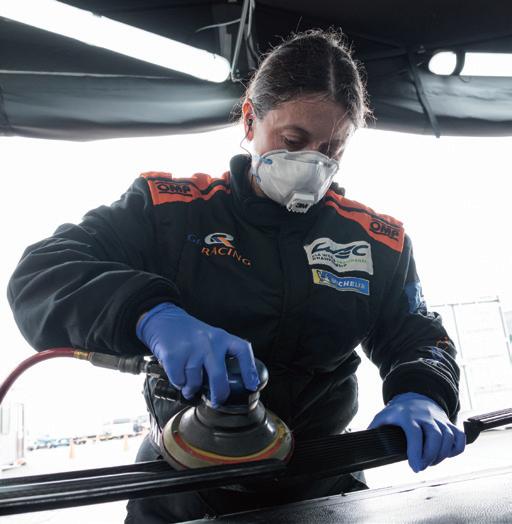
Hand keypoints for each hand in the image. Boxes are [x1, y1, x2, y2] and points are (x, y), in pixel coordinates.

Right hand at [136, 302, 258, 406]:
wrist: (164, 320)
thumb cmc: (190, 334)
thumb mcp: (211, 337)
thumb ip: (221, 354)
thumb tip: (228, 385)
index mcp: (222, 337)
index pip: (242, 351)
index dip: (249, 370)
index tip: (252, 386)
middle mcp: (209, 342)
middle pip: (219, 376)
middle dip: (219, 394)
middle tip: (217, 401)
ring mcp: (191, 348)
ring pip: (195, 382)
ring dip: (192, 389)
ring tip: (190, 385)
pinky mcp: (174, 355)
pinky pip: (179, 380)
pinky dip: (178, 383)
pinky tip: (178, 375)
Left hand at [368, 392, 465, 471]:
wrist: (415, 396)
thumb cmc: (397, 412)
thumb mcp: (383, 417)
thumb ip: (374, 429)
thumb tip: (362, 443)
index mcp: (407, 416)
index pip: (414, 433)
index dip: (416, 452)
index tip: (415, 467)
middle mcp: (425, 416)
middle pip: (435, 436)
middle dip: (430, 456)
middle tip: (422, 466)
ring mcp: (439, 419)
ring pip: (448, 437)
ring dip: (442, 455)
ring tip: (430, 462)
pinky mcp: (449, 423)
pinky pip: (459, 436)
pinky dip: (457, 448)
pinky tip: (446, 454)